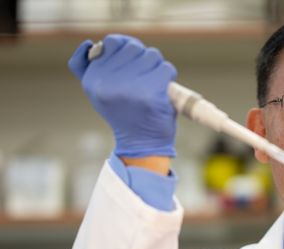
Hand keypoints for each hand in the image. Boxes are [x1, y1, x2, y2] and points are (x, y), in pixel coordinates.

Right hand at [68, 34, 176, 157]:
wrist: (141, 143)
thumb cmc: (123, 113)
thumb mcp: (97, 91)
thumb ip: (88, 67)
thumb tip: (89, 44)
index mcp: (93, 77)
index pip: (113, 41)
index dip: (127, 49)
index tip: (131, 65)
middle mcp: (108, 81)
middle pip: (135, 47)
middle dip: (144, 60)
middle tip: (143, 81)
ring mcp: (130, 87)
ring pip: (153, 55)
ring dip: (157, 68)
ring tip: (151, 87)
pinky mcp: (151, 93)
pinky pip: (166, 69)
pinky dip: (168, 78)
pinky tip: (161, 92)